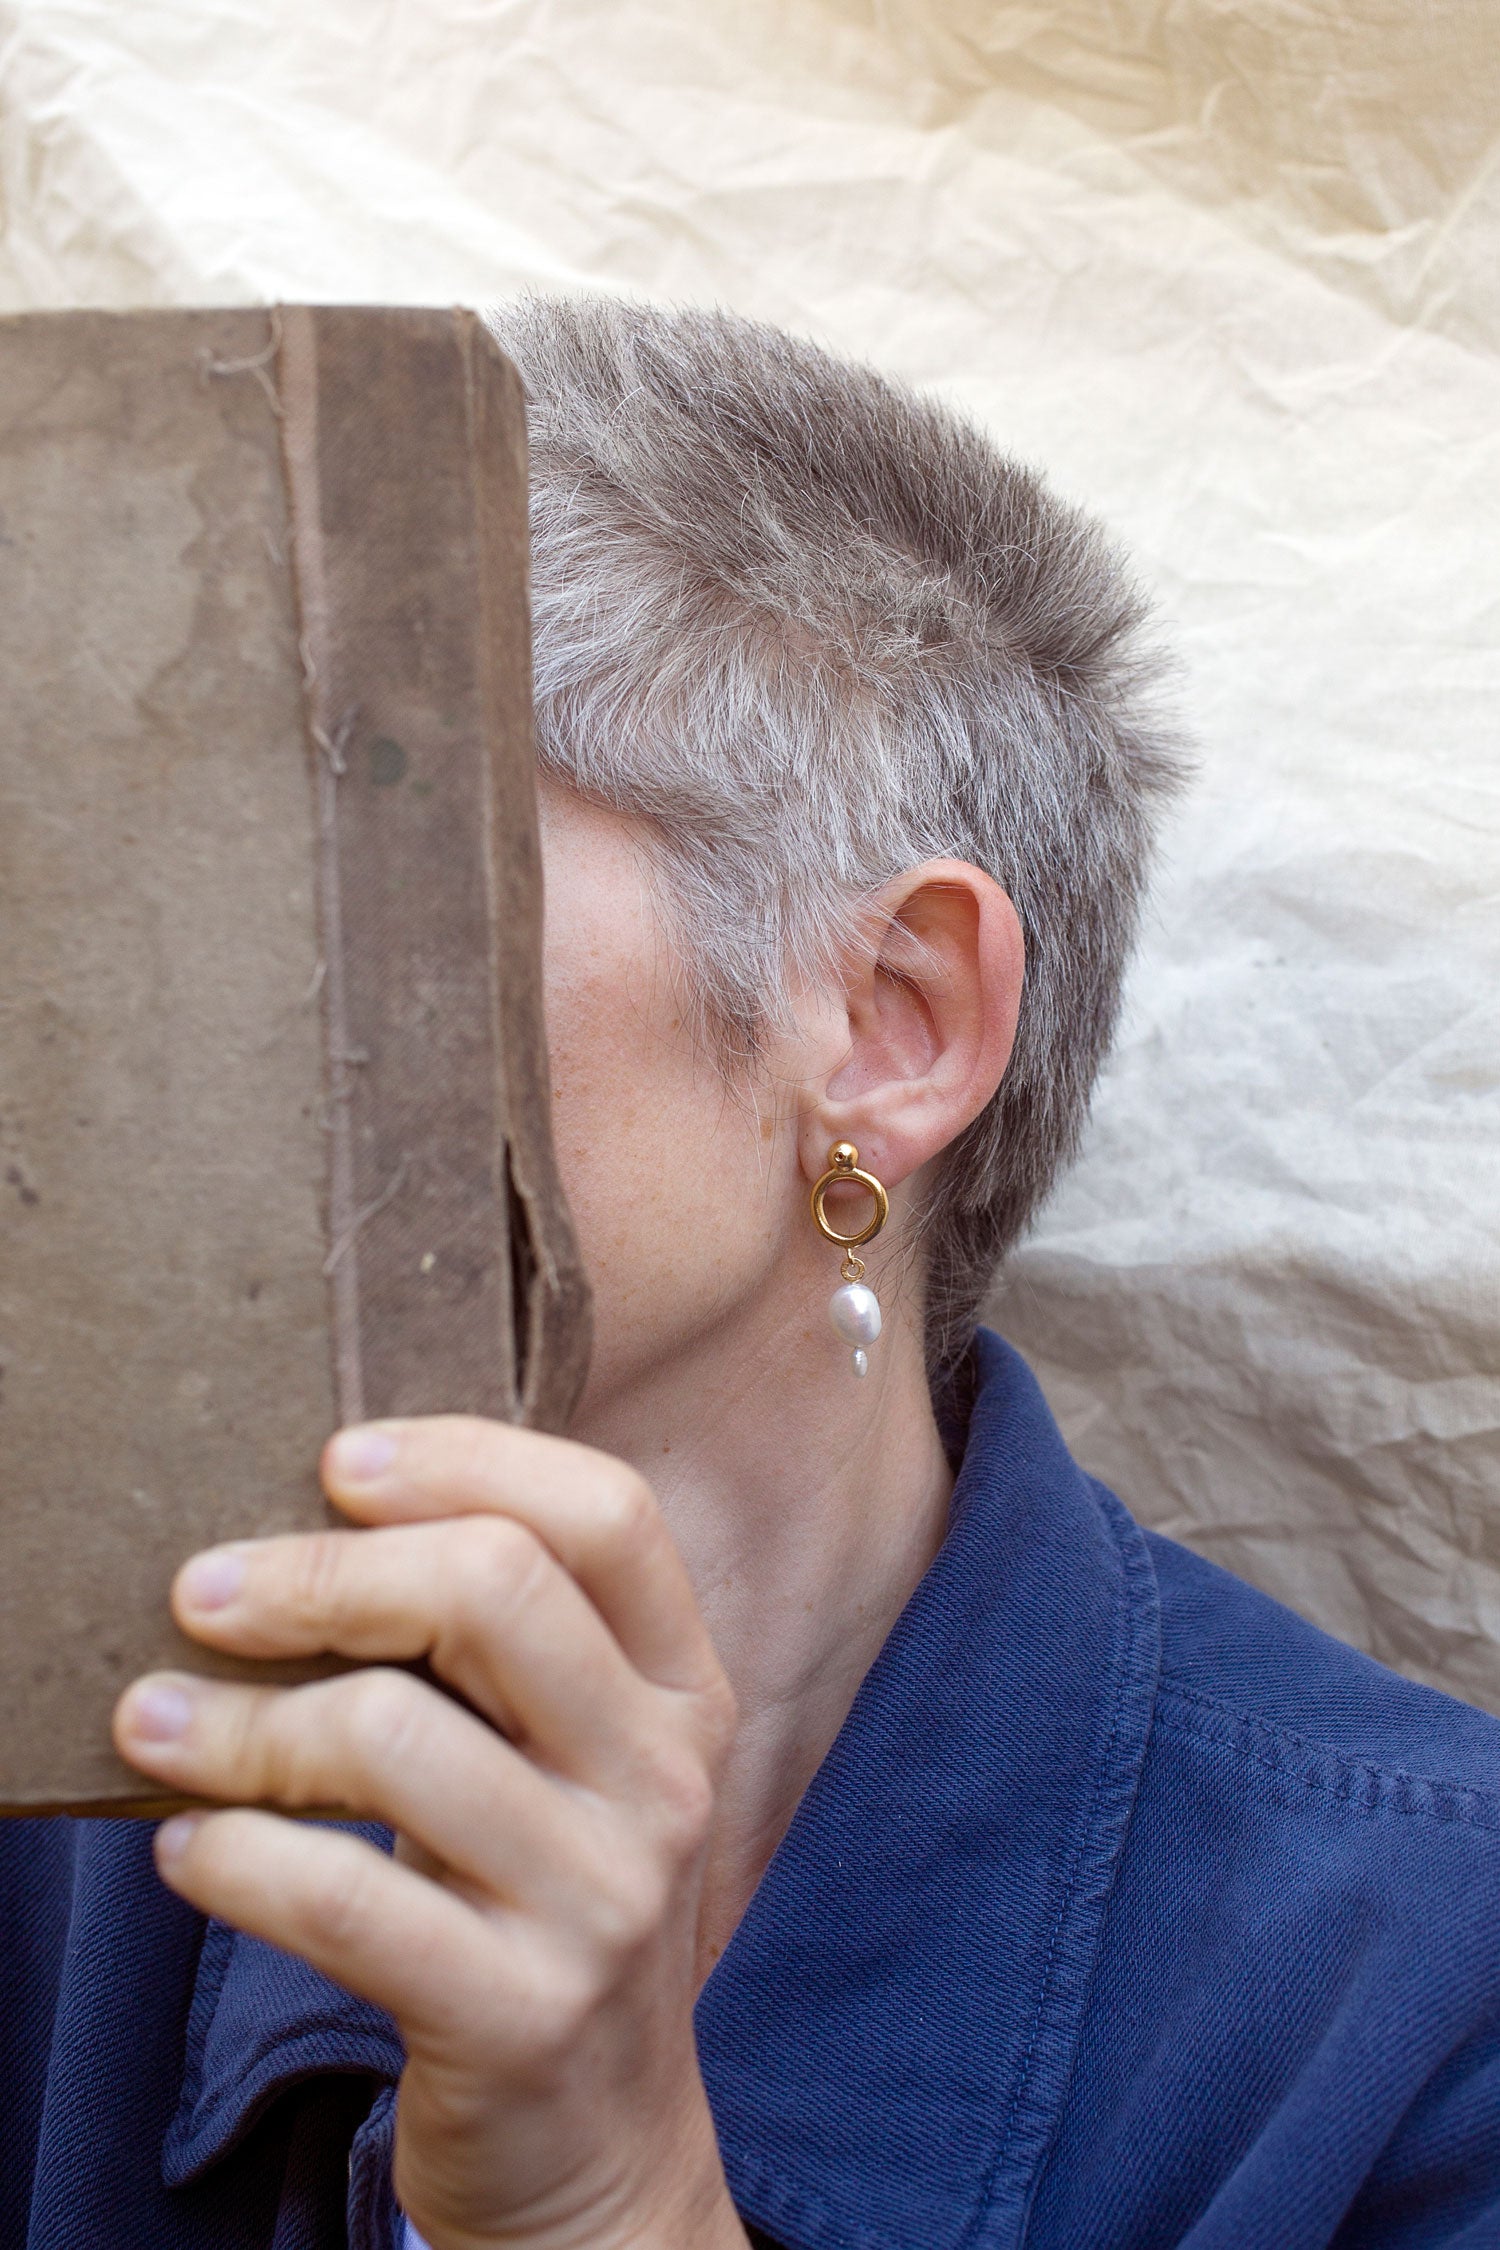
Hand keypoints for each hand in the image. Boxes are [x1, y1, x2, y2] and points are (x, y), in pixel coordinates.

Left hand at [112, 1419, 745, 2249]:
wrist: (602, 2147)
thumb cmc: (544, 1902)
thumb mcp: (570, 1760)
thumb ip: (502, 1646)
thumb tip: (316, 1515)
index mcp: (685, 1687)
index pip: (606, 1513)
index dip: (467, 1459)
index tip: (335, 1463)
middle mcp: (663, 1777)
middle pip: (494, 1588)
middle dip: (322, 1572)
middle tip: (202, 1592)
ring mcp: (602, 1899)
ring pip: (390, 1735)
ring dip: (235, 1723)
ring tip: (151, 1727)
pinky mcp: (518, 2015)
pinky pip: (342, 1899)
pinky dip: (236, 1857)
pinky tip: (189, 1847)